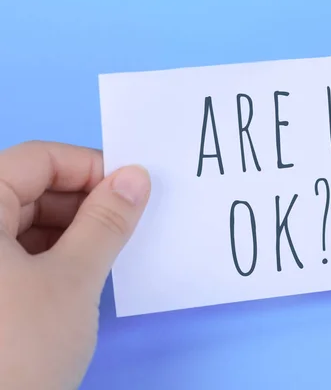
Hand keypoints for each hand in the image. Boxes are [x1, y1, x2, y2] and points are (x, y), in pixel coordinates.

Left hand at [0, 141, 149, 388]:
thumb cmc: (18, 350)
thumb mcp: (73, 279)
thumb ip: (108, 220)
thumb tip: (136, 177)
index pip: (37, 159)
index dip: (90, 168)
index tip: (132, 189)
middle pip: (29, 187)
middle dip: (83, 202)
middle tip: (127, 222)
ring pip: (24, 220)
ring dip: (71, 229)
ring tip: (108, 250)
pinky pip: (15, 252)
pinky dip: (52, 254)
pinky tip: (80, 272)